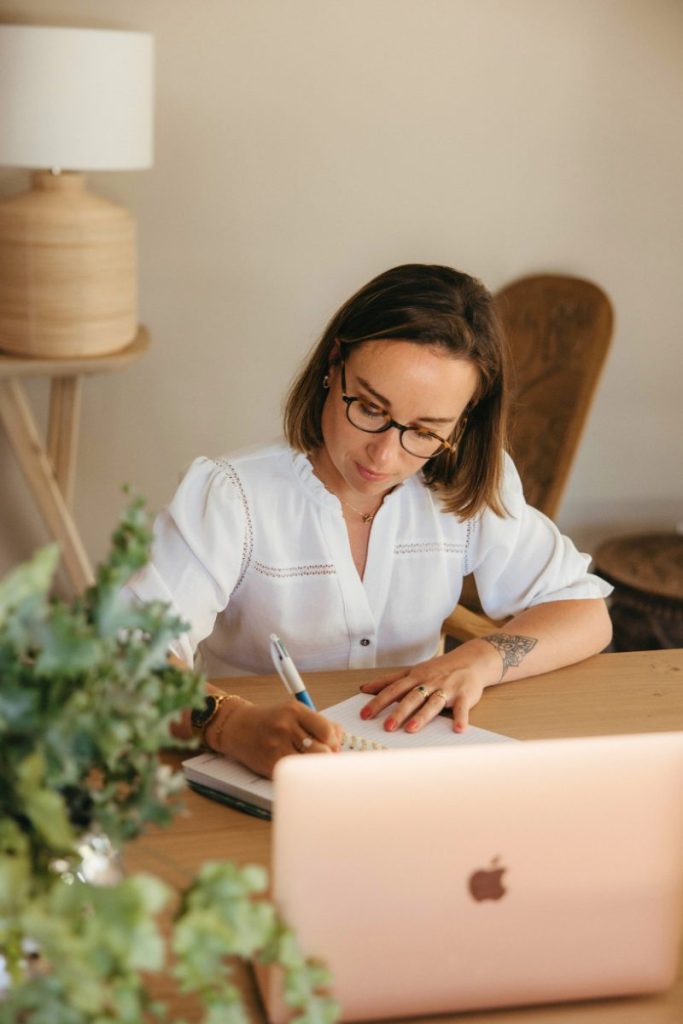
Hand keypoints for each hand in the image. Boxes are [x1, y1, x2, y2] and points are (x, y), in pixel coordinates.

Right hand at [214, 700, 343, 778]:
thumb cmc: (270, 720)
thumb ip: (319, 723)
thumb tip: (340, 740)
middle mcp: (285, 726)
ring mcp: (277, 746)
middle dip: (327, 755)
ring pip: (310, 764)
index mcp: (294, 710)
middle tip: (322, 756)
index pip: (327, 731)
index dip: (334, 741)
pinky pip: (295, 773)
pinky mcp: (270, 763)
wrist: (237, 726)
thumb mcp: (294, 712)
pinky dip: (300, 772)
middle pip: (322, 750)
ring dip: (314, 765)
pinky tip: (296, 766)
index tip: (331, 744)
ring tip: (310, 761)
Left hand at [359, 647, 496, 733]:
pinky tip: (458, 729)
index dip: (378, 701)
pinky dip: (461, 718)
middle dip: (398, 712)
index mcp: (414, 677)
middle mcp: (429, 682)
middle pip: (411, 697)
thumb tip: (364, 688)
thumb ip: (390, 680)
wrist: (471, 660)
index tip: (364, 715)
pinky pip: (462, 708)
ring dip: (422, 716)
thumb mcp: (413, 671)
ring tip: (411, 729)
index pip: (393, 689)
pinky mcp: (464, 695)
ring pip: (432, 703)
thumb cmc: (438, 669)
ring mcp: (447, 688)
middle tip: (386, 727)